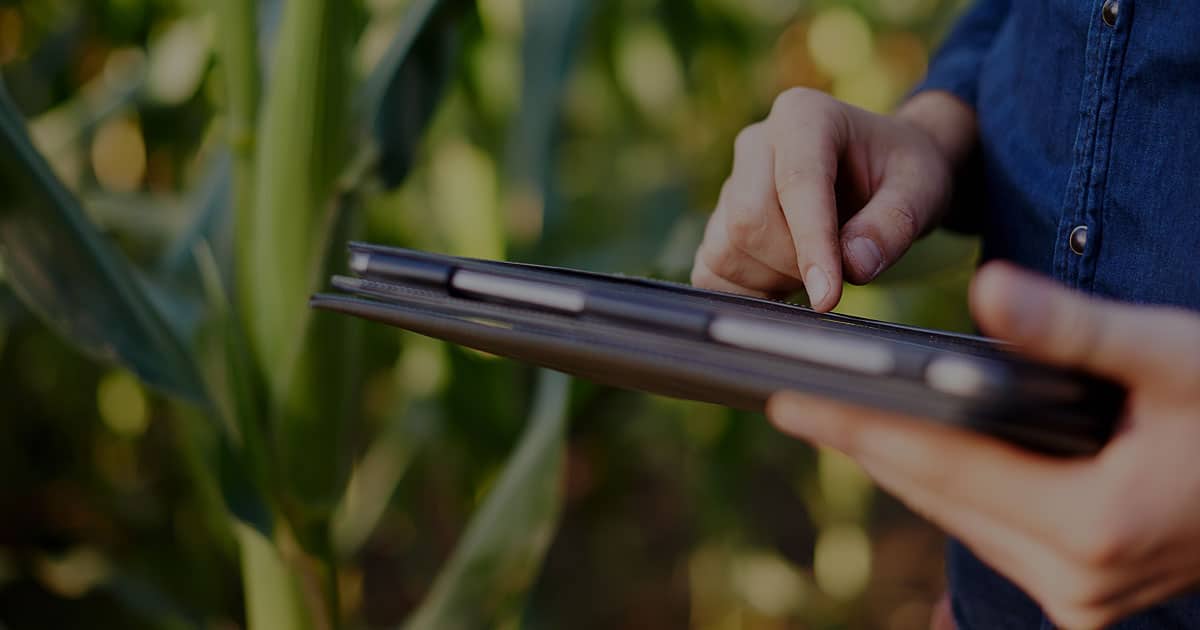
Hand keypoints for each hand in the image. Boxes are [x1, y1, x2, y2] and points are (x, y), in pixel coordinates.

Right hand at [691, 89, 972, 310]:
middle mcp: (756, 142)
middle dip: (795, 264)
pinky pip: (710, 270)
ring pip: (726, 250)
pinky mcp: (719, 220)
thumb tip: (855, 265)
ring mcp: (730, 182)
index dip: (811, 245)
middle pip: (750, 221)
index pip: (797, 184)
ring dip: (772, 279)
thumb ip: (894, 224)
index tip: (828, 298)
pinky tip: (782, 281)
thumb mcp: (922, 189)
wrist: (879, 170)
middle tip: (838, 271)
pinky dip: (745, 291)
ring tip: (815, 268)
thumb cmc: (900, 173)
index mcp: (804, 116)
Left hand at [768, 261, 1199, 628]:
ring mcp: (1084, 594)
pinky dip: (951, 487)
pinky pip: (992, 530)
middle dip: (863, 444)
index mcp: (1095, 526)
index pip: (941, 464)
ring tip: (834, 417)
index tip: (786, 397)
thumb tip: (987, 292)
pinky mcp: (1091, 588)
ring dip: (902, 467)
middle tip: (790, 400)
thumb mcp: (1171, 356)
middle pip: (938, 496)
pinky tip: (916, 449)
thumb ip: (1074, 329)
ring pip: (959, 518)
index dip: (856, 426)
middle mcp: (1080, 579)